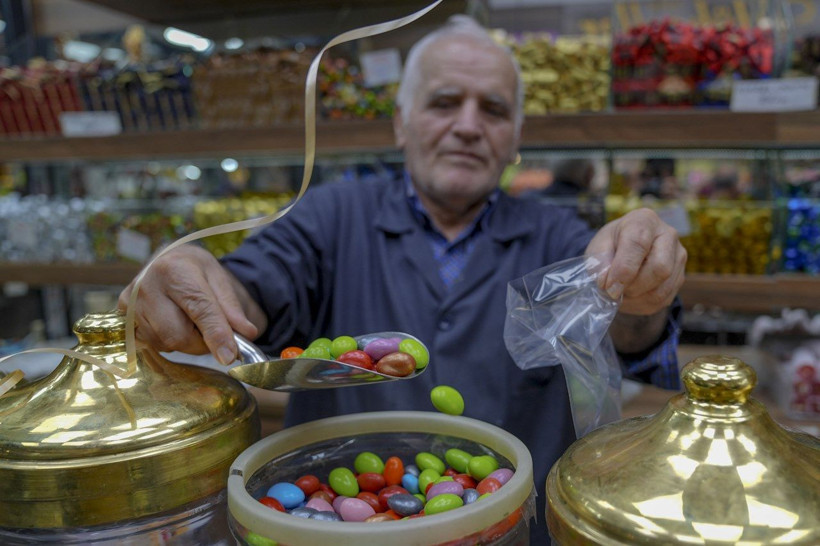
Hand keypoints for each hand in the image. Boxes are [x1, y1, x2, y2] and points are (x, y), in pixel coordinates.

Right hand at [117, 244, 264, 363]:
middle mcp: (146, 286)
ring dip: (187, 342)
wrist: (168, 261)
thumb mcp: (219, 280)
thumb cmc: (195, 270)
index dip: (216, 334)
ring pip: (166, 343)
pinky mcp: (122, 318)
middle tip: (212, 331)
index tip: (229, 356)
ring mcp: (130, 304)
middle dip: (202, 342)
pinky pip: (153, 344)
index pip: (199, 309)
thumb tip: (247, 334)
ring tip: (189, 320)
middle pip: (178, 335)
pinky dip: (170, 340)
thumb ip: (232, 308)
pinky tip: (173, 322)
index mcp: (175, 270)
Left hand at [586, 208, 685, 315]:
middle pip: (660, 268)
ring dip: (636, 298)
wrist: (625, 248)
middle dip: (633, 286)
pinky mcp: (679, 277)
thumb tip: (606, 282)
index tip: (608, 287)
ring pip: (662, 288)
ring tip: (620, 294)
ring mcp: (678, 257)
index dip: (623, 270)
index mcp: (644, 221)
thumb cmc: (611, 245)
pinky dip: (642, 304)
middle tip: (614, 291)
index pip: (638, 244)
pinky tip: (630, 297)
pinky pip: (664, 299)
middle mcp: (668, 236)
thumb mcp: (598, 247)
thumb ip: (599, 263)